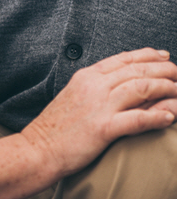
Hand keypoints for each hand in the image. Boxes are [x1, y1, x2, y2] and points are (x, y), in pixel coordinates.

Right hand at [22, 48, 176, 180]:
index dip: (147, 55)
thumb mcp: (74, 93)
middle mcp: (94, 85)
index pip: (123, 58)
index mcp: (87, 75)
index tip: (164, 56)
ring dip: (165, 89)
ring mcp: (99, 105)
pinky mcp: (103, 128)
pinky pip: (136, 119)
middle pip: (137, 70)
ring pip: (140, 88)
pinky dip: (156, 116)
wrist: (39, 147)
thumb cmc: (56, 125)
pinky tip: (169, 117)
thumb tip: (119, 82)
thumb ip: (96, 85)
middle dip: (163, 70)